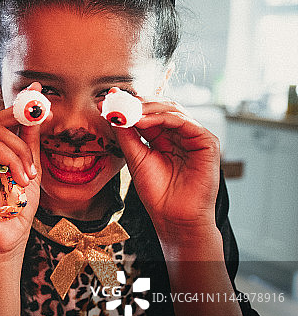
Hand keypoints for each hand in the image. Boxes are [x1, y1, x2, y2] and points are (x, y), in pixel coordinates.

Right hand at [0, 101, 40, 260]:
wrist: (7, 239)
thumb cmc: (18, 210)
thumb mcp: (31, 169)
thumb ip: (30, 144)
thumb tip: (38, 115)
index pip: (2, 119)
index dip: (20, 103)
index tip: (38, 90)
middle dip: (24, 116)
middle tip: (45, 120)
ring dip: (22, 152)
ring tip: (29, 176)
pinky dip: (14, 161)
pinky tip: (21, 180)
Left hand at [112, 99, 219, 235]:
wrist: (173, 216)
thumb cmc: (157, 193)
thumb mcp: (135, 157)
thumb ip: (126, 134)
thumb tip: (114, 112)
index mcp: (163, 137)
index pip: (147, 113)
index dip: (128, 105)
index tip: (107, 99)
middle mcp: (179, 134)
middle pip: (160, 107)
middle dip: (136, 102)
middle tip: (115, 100)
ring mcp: (194, 137)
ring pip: (171, 109)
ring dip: (146, 107)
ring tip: (127, 111)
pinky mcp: (207, 142)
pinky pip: (184, 121)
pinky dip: (162, 117)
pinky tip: (143, 121)